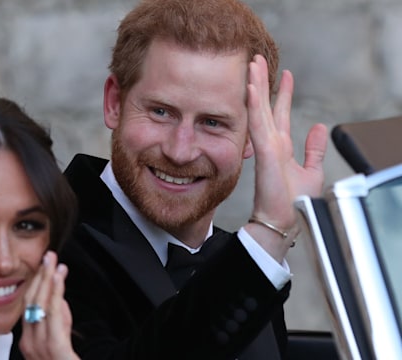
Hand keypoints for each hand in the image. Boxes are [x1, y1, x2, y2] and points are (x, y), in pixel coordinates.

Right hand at [19, 251, 78, 359]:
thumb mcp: (60, 342)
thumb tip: (59, 298)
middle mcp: (29, 345)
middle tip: (47, 256)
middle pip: (31, 303)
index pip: (28, 307)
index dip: (35, 284)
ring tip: (53, 261)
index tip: (42, 266)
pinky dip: (55, 293)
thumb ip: (59, 320)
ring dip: (47, 279)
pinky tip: (58, 278)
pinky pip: (53, 315)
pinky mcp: (54, 348)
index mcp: (28, 344)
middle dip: (39, 277)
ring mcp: (39, 348)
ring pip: (41, 305)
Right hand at [244, 54, 327, 261]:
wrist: (283, 221)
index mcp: (281, 147)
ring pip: (258, 110)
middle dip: (262, 82)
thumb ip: (314, 149)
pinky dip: (254, 105)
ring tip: (253, 65)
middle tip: (258, 59)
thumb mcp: (311, 171)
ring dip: (255, 86)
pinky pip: (258, 124)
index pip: (280, 114)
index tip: (285, 74)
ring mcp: (265, 147)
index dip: (282, 93)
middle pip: (265, 106)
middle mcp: (271, 143)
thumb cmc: (293, 203)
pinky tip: (251, 89)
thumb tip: (319, 127)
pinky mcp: (264, 152)